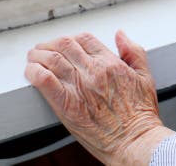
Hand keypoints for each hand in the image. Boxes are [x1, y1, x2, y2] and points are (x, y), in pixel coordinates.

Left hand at [25, 30, 173, 165]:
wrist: (134, 141)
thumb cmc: (140, 114)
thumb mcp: (145, 76)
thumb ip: (133, 52)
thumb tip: (121, 35)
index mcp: (110, 63)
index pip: (84, 39)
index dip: (72, 38)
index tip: (66, 44)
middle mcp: (93, 71)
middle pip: (64, 45)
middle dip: (50, 43)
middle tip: (43, 48)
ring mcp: (78, 87)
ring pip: (51, 59)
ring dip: (38, 55)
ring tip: (32, 57)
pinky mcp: (66, 105)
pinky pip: (44, 81)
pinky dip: (34, 72)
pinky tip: (30, 72)